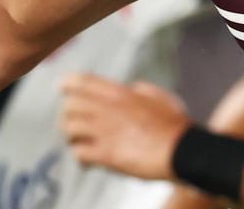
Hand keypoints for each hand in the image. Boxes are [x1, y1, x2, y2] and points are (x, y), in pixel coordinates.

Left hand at [59, 74, 191, 180]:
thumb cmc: (175, 124)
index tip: (61, 87)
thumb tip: (132, 86)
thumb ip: (142, 89)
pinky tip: (87, 162)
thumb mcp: (160, 96)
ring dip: (71, 137)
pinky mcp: (106, 154)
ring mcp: (105, 131)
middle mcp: (108, 109)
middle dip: (68, 114)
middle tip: (73, 123)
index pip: (82, 81)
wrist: (181, 150)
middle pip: (69, 105)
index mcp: (120, 93)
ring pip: (69, 128)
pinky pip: (78, 152)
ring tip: (78, 143)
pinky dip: (79, 157)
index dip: (67, 83)